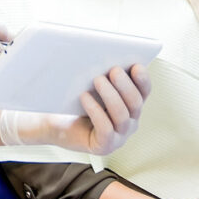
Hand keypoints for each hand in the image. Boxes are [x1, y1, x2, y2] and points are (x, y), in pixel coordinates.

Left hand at [1, 64, 150, 154]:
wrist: (54, 122)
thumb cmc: (75, 100)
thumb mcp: (91, 83)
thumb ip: (104, 72)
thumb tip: (105, 52)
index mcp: (131, 105)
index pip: (144, 91)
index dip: (143, 79)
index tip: (136, 65)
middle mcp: (130, 122)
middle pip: (135, 103)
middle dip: (126, 86)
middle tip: (113, 70)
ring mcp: (119, 137)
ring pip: (123, 116)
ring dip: (111, 96)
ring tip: (97, 79)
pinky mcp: (104, 147)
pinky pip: (106, 129)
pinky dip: (96, 111)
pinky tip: (84, 97)